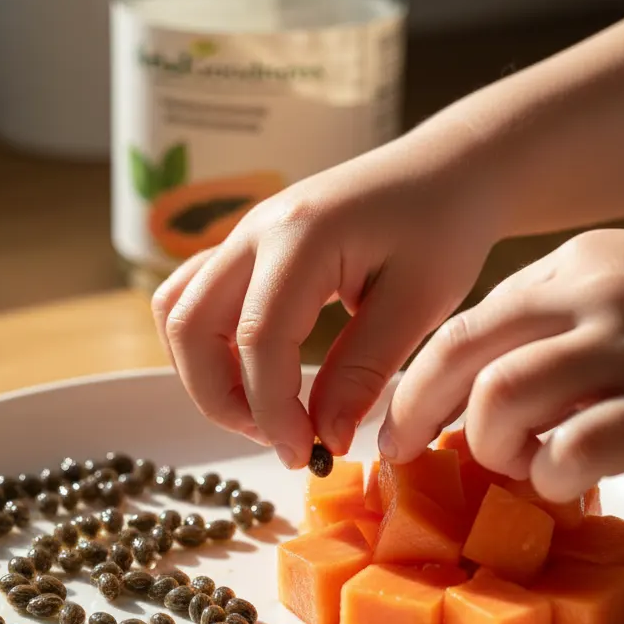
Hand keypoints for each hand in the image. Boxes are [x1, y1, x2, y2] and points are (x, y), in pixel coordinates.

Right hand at [151, 121, 502, 467]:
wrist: (446, 169)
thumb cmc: (444, 227)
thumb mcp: (420, 304)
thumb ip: (364, 371)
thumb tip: (326, 437)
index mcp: (300, 236)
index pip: (256, 340)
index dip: (272, 411)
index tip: (308, 454)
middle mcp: (254, 231)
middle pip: (190, 327)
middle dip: (222, 400)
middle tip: (281, 439)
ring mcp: (241, 236)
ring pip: (178, 314)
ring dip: (206, 375)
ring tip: (264, 413)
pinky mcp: (244, 250)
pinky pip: (194, 300)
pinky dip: (209, 349)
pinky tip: (256, 376)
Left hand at [380, 228, 623, 500]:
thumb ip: (554, 328)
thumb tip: (478, 394)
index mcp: (574, 267)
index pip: (462, 325)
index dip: (416, 384)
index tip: (399, 423)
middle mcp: (594, 296)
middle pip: (461, 358)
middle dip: (415, 415)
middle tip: (406, 458)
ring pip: (500, 402)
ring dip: (491, 450)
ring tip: (519, 465)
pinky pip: (571, 452)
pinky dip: (552, 478)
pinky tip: (569, 480)